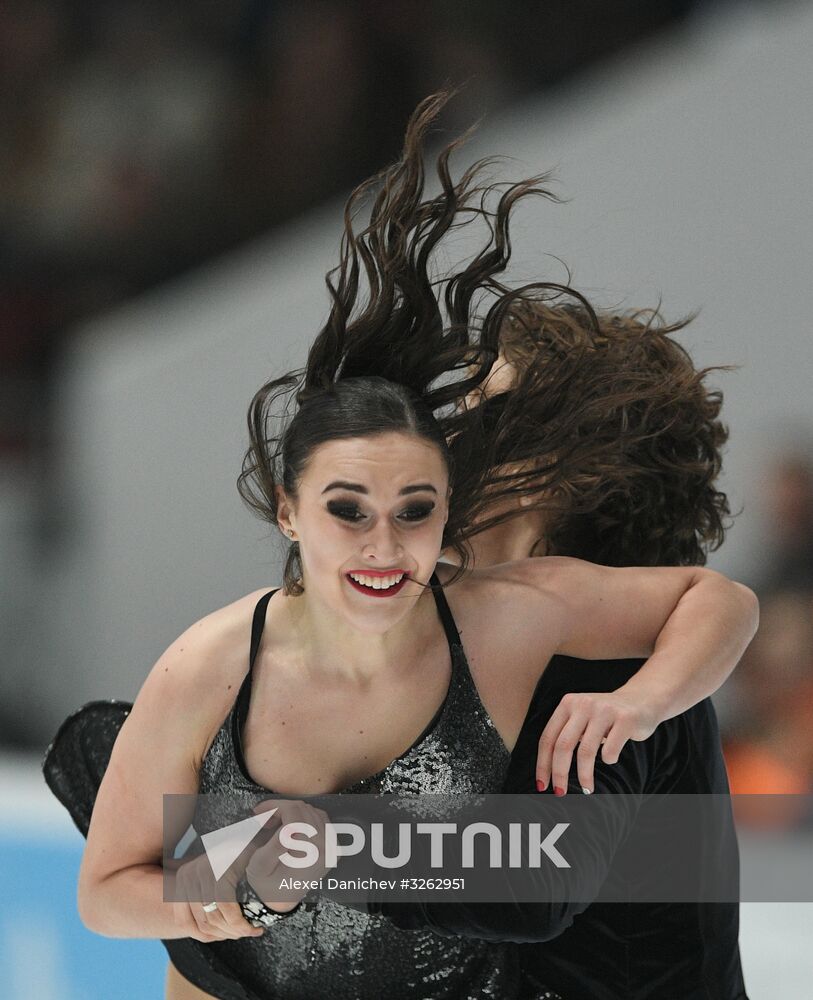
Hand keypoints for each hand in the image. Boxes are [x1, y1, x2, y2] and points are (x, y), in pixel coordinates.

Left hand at [172, 843, 266, 941]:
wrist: (256, 839)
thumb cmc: (239, 863)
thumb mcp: (216, 884)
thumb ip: (207, 906)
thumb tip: (208, 935)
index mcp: (182, 879)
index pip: (185, 923)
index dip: (207, 936)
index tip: (228, 937)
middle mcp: (187, 875)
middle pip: (201, 922)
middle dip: (226, 935)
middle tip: (246, 933)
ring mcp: (202, 872)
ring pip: (214, 919)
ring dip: (235, 931)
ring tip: (251, 930)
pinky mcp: (219, 872)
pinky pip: (227, 908)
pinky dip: (241, 923)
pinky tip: (254, 926)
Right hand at [244, 799, 334, 911]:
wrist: (283, 900)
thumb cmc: (267, 885)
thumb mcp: (260, 868)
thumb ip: (273, 848)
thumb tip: (287, 828)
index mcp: (309, 853)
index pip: (294, 813)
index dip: (273, 806)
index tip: (257, 811)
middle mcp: (326, 848)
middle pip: (303, 808)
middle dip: (280, 808)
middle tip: (264, 820)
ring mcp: (332, 847)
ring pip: (311, 810)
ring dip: (291, 811)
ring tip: (275, 823)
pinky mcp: (333, 846)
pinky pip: (320, 819)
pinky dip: (304, 816)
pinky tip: (290, 825)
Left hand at [535, 691, 657, 794]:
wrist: (642, 699)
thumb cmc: (607, 717)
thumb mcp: (582, 717)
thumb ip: (567, 733)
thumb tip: (549, 771)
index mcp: (568, 703)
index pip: (548, 738)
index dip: (542, 763)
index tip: (541, 784)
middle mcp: (584, 704)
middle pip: (563, 745)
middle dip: (559, 773)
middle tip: (560, 792)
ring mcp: (605, 710)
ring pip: (586, 752)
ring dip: (584, 776)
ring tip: (587, 788)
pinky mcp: (625, 719)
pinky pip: (610, 751)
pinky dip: (609, 760)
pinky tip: (612, 758)